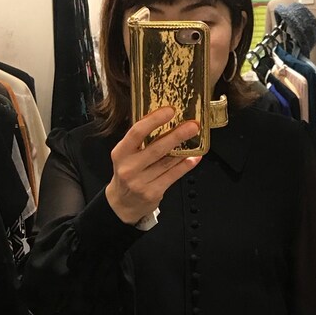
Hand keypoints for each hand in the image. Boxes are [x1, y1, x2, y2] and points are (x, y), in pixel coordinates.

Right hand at [105, 107, 201, 225]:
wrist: (122, 204)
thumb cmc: (127, 174)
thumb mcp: (125, 155)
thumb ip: (140, 141)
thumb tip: (164, 121)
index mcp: (121, 153)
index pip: (137, 132)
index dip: (154, 120)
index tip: (169, 111)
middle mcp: (129, 167)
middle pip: (156, 148)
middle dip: (177, 135)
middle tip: (192, 125)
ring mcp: (140, 182)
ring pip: (167, 162)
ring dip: (184, 149)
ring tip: (195, 138)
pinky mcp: (152, 192)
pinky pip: (173, 175)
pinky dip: (185, 165)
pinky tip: (193, 158)